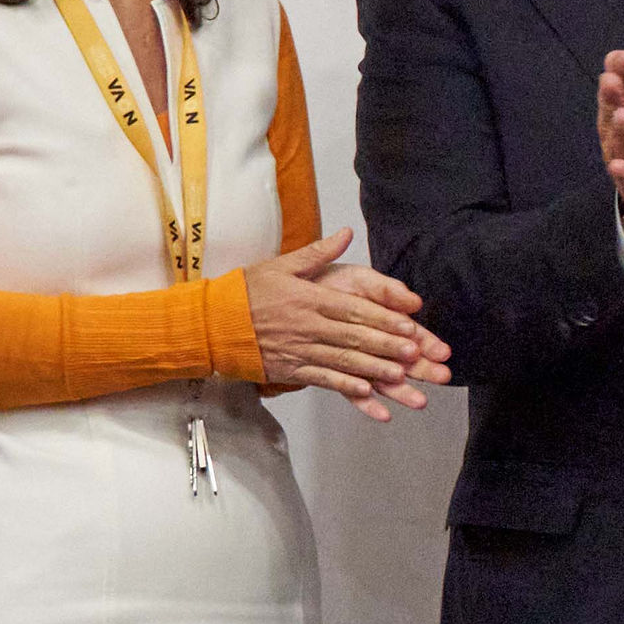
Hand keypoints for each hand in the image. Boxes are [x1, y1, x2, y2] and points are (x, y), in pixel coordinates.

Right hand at [244, 229, 450, 420]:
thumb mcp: (280, 265)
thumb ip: (317, 252)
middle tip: (415, 353)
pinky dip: (343, 385)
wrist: (208, 323)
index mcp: (307, 298)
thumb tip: (346, 233)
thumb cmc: (246, 291)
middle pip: (352, 336)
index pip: (352, 309)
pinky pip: (320, 379)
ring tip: (400, 375)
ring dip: (372, 368)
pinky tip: (366, 391)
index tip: (409, 325)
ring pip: (341, 360)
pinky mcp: (288, 369)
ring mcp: (297, 349)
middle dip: (386, 345)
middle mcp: (305, 325)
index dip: (382, 318)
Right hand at [598, 51, 623, 248]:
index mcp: (623, 117)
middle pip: (612, 117)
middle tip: (612, 81)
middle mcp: (619, 139)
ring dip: (620, 132)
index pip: (619, 94)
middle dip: (612, 100)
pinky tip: (619, 167)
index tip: (620, 57)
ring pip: (619, 147)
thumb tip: (622, 55)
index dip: (619, 76)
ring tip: (622, 115)